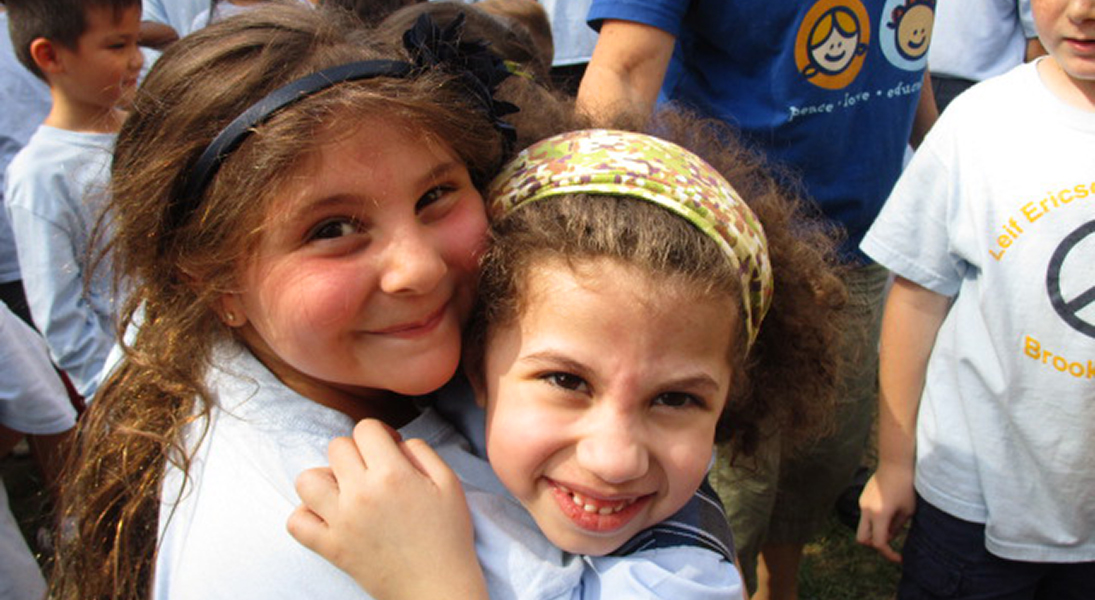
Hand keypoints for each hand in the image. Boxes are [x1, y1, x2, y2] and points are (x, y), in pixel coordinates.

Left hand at [287, 419, 487, 599]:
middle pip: (336, 447)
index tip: (387, 449)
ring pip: (307, 479)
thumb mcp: (449, 483)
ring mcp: (341, 522)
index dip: (378, 433)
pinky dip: (307, 515)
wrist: (437, 588)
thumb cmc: (448, 536)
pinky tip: (329, 516)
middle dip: (355, 452)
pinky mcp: (330, 548)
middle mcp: (361, 493)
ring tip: (345, 491)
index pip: (365, 428)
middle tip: (371, 470)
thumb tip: (395, 442)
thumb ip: (421, 451)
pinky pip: (296, 521)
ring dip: (324, 479)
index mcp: (393, 474)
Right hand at [855, 465, 915, 562]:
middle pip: (862, 539)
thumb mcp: (908, 510)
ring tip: (893, 522)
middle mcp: (867, 510)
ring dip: (875, 531)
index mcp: (879, 514)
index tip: (899, 557)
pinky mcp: (863, 497)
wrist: (895, 462)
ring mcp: (862, 503)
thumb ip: (897, 527)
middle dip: (874, 544)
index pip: (879, 543)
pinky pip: (866, 515)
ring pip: (863, 527)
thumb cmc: (906, 485)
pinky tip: (888, 510)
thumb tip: (890, 537)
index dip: (889, 554)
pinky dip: (874, 521)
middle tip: (890, 543)